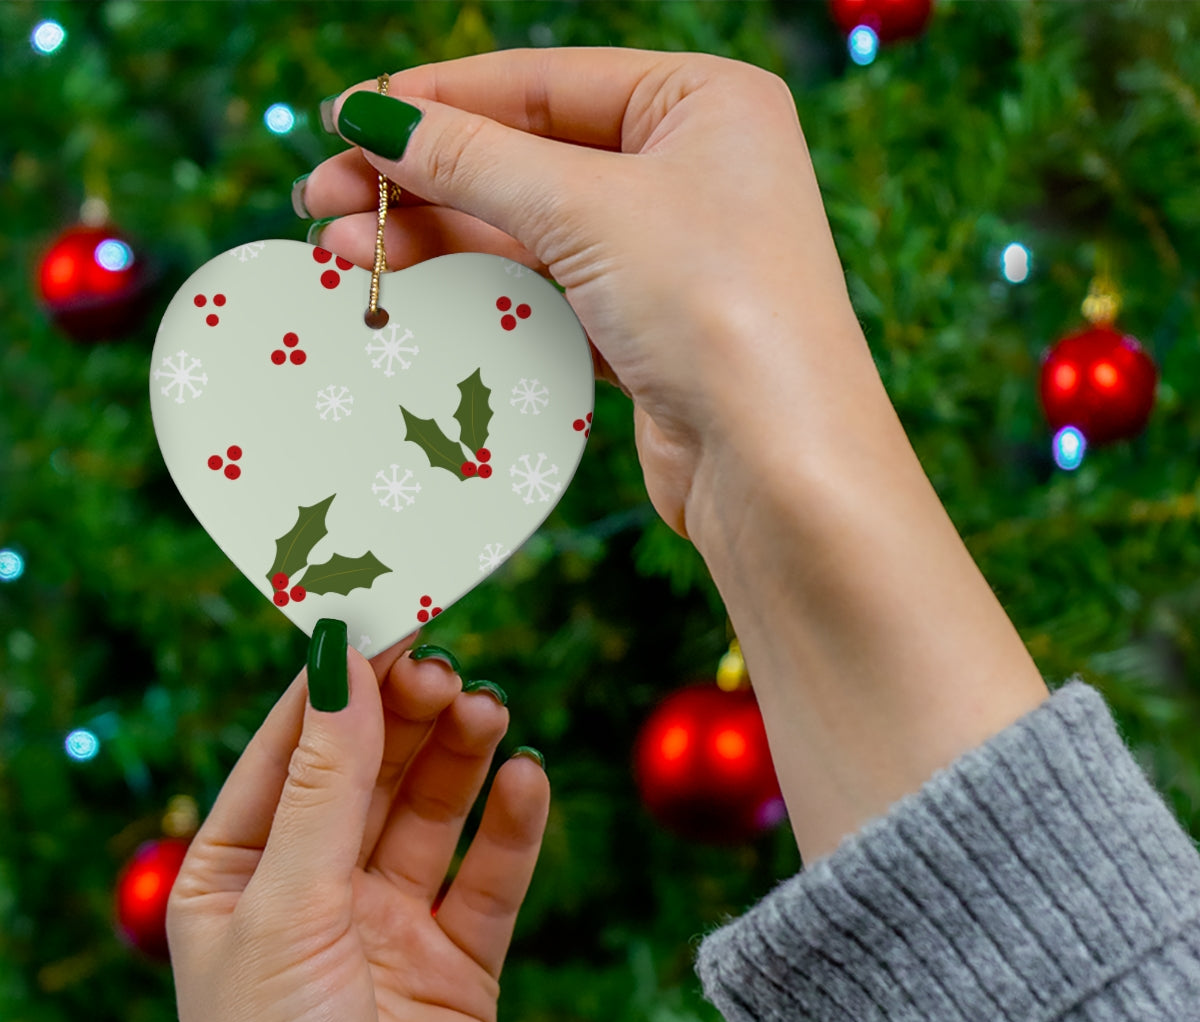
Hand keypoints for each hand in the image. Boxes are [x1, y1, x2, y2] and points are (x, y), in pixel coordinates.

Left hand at [166, 635, 549, 1021]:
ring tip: (488, 711)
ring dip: (461, 756)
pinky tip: (527, 781)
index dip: (337, 682)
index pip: (292, 748)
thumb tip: (341, 662)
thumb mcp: (287, 909)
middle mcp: (316, 890)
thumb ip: (325, 784)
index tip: (384, 618)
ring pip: (433, 811)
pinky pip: (491, 876)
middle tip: (446, 669)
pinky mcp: (459, 961)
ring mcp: (390, 924)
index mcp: (240, 873)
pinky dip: (512, 825)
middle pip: (371, 769)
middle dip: (406, 715)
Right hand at [299, 47, 872, 543]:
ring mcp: (668, 252)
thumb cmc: (715, 308)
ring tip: (340, 252)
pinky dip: (481, 288)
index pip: (543, 82)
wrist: (778, 466)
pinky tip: (412, 290)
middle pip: (526, 156)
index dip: (436, 99)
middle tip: (321, 200)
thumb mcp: (587, 209)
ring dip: (437, 237)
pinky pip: (546, 290)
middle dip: (421, 178)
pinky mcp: (646, 327)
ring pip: (529, 228)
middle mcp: (691, 168)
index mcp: (703, 102)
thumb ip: (475, 159)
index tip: (344, 118)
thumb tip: (374, 117)